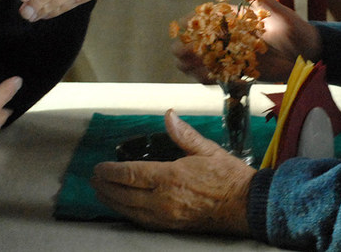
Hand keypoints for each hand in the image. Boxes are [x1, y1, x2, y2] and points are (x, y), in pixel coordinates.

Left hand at [90, 110, 253, 235]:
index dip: (111, 172)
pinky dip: (126, 213)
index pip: (131, 175)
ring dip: (112, 201)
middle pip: (124, 194)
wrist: (246, 207)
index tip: (100, 167)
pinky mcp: (170, 226)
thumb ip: (184, 135)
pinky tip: (122, 207)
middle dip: (106, 186)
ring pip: (129, 210)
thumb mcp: (208, 150)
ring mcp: (165, 216)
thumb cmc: (229, 178)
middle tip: (94, 178)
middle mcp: (163, 199)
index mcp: (171, 177)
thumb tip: (169, 115)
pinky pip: (140, 221)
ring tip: (101, 192)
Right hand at [172, 0, 319, 82]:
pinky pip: (215, 75)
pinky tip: (213, 81)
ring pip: (200, 60)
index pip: (203, 17)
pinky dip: (209, 79)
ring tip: (201, 74)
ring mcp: (230, 54)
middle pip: (195, 41)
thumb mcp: (279, 14)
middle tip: (186, 57)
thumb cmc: (294, 29)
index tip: (182, 31)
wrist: (307, 54)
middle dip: (185, 49)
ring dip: (194, 67)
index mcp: (233, 17)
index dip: (189, 24)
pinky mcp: (236, 70)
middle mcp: (227, 35)